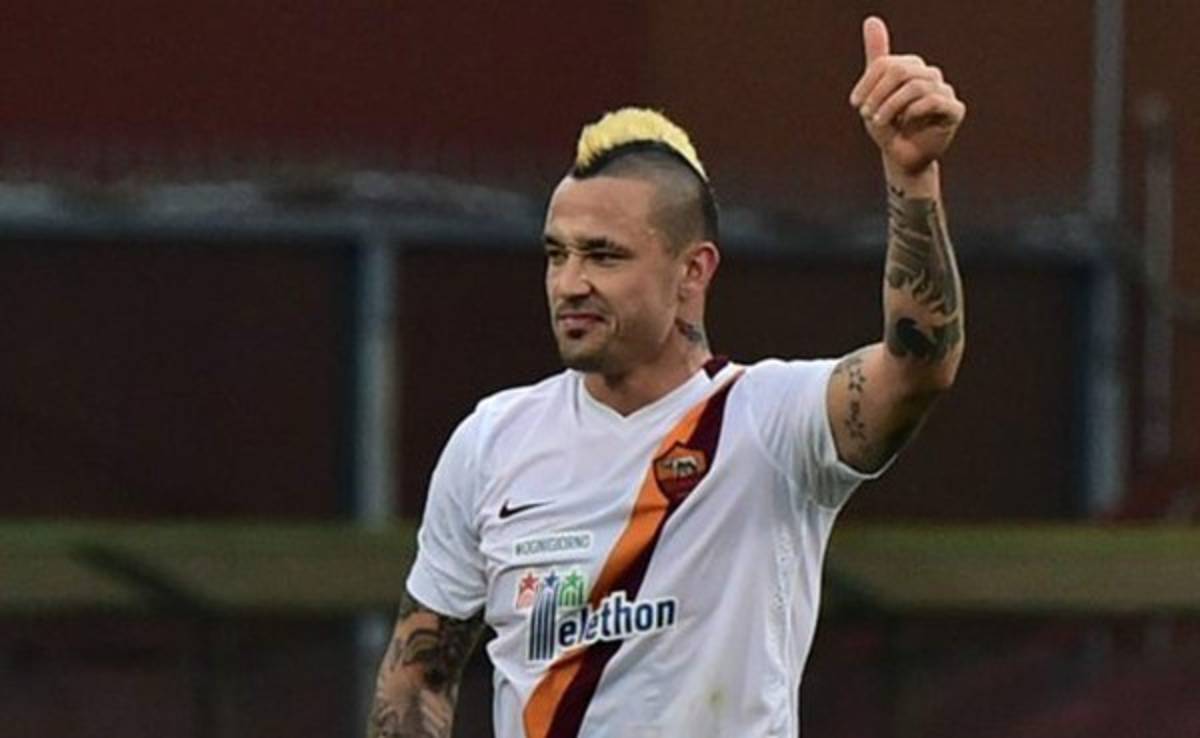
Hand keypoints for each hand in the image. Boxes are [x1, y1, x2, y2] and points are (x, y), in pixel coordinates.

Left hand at [849, 16, 964, 175]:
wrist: (901, 158)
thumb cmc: (888, 126)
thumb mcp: (874, 93)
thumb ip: (876, 57)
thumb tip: (872, 19)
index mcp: (911, 68)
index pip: (888, 63)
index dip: (868, 82)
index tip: (856, 104)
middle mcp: (930, 75)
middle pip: (901, 71)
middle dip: (878, 94)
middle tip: (866, 114)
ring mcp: (945, 91)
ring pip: (916, 86)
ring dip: (891, 106)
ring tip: (879, 122)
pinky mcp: (954, 109)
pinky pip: (935, 100)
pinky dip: (913, 112)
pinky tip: (905, 123)